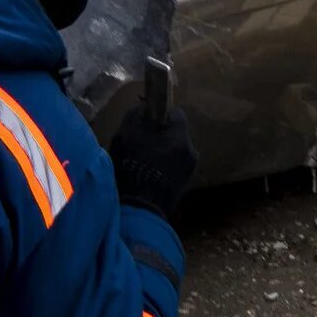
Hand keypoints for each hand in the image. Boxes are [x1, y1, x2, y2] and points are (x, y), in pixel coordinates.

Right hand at [107, 106, 196, 221]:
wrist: (140, 209)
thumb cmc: (131, 168)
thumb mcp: (126, 136)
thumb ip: (136, 116)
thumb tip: (143, 107)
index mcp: (181, 138)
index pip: (176, 113)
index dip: (159, 113)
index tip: (145, 119)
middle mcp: (191, 152)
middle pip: (175, 134)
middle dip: (159, 134)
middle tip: (139, 141)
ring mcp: (189, 171)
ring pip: (174, 151)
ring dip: (160, 151)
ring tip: (140, 160)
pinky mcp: (183, 186)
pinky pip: (173, 166)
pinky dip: (162, 166)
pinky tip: (146, 174)